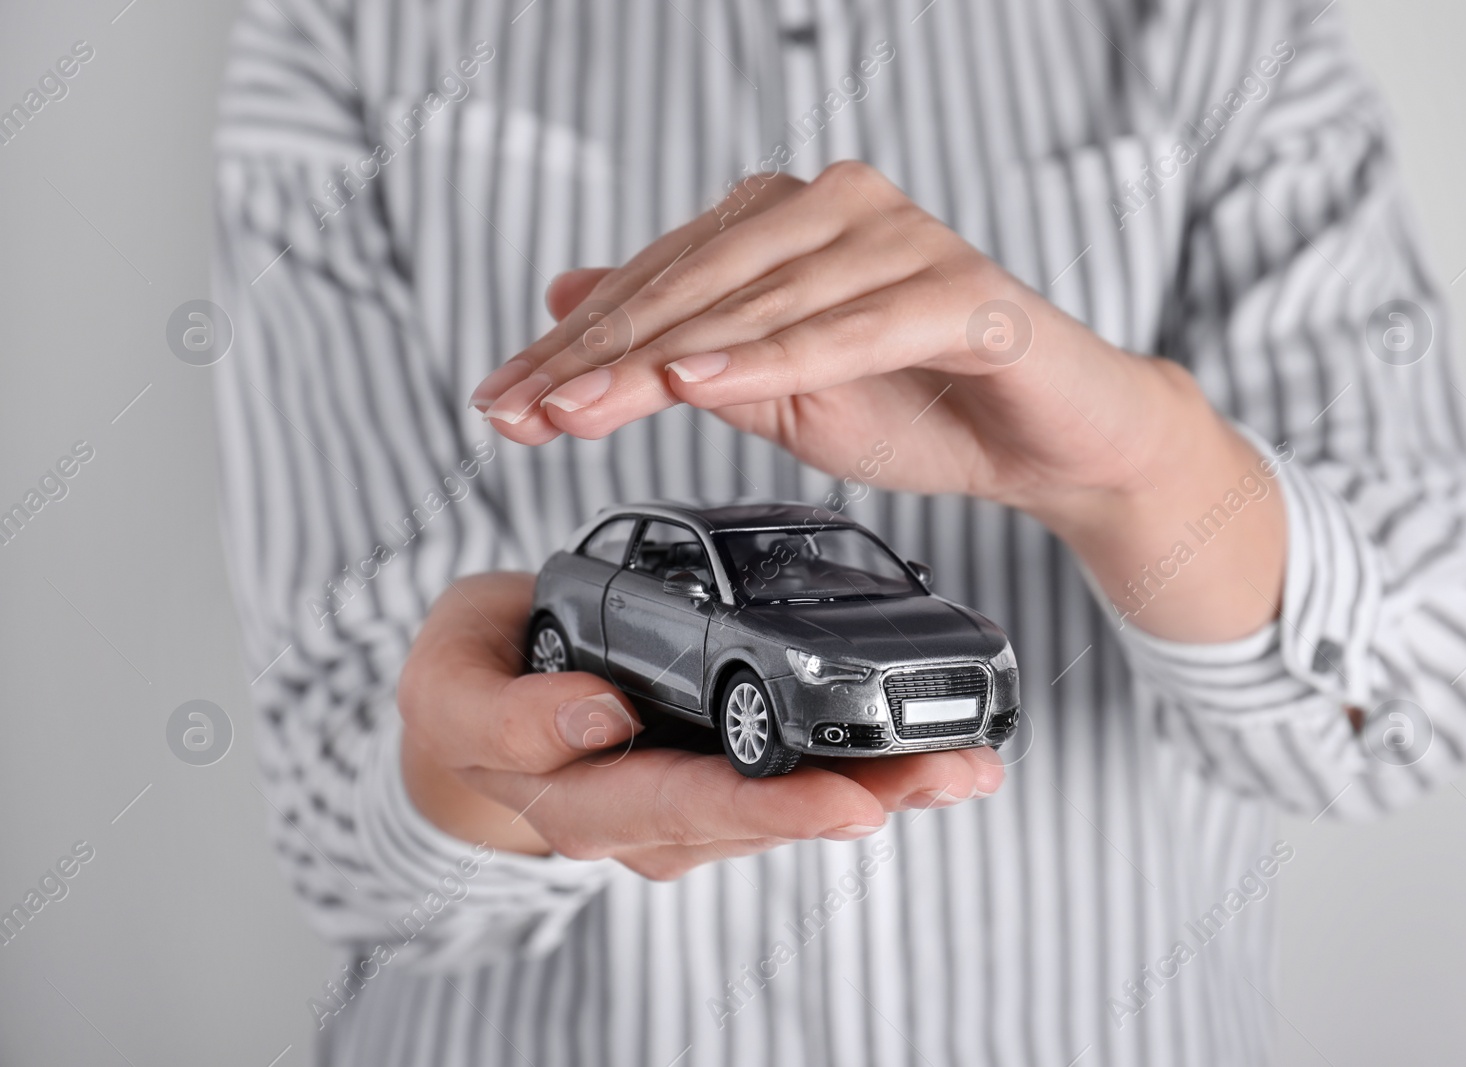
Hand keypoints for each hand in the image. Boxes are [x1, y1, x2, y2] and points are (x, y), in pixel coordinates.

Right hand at [397, 572, 1005, 879]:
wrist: (483, 698)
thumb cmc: (469, 682)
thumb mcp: (449, 687)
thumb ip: (505, 713)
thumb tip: (598, 716)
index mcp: (578, 799)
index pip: (676, 809)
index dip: (762, 808)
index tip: (846, 801)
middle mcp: (647, 815)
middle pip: (761, 814)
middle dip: (859, 796)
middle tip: (944, 777)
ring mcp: (690, 797)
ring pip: (792, 798)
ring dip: (884, 781)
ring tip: (967, 761)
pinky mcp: (721, 768)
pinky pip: (795, 770)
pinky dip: (866, 755)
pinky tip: (934, 745)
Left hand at [469, 161, 1176, 512]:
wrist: (1053, 442)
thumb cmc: (922, 406)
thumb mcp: (775, 389)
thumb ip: (682, 343)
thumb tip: (569, 296)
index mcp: (790, 219)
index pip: (662, 278)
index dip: (576, 344)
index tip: (504, 400)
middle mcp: (841, 207)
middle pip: (696, 282)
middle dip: (598, 355)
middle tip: (524, 410)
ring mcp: (904, 239)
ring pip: (760, 301)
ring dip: (665, 359)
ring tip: (584, 406)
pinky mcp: (961, 291)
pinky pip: (851, 327)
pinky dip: (775, 358)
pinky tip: (701, 382)